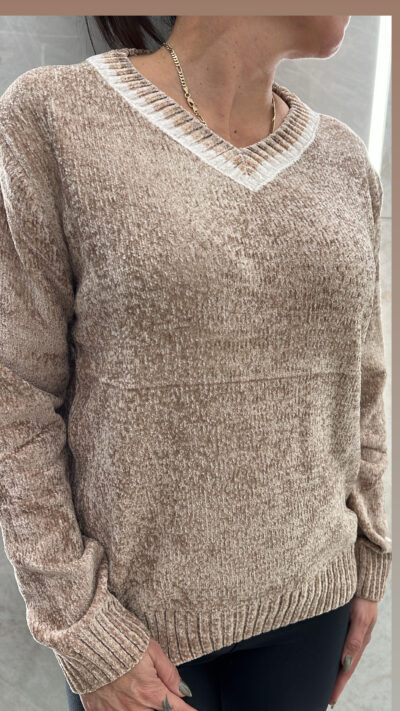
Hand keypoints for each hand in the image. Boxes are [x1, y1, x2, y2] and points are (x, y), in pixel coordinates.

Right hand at [80, 637, 196, 710]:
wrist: (86, 638)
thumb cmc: (120, 638)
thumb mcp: (152, 649)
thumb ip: (169, 673)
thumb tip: (182, 691)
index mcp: (148, 690)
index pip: (175, 709)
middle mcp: (132, 705)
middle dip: (162, 706)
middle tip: (161, 696)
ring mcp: (113, 709)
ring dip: (143, 709)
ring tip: (140, 694)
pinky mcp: (96, 708)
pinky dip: (120, 710)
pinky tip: (122, 701)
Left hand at [327, 597, 377, 706]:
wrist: (363, 581)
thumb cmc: (361, 599)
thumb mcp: (359, 620)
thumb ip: (353, 640)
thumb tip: (345, 662)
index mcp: (360, 642)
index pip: (347, 669)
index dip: (339, 684)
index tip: (330, 699)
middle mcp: (356, 639)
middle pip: (345, 666)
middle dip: (336, 682)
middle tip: (326, 698)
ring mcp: (351, 632)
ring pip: (341, 656)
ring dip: (334, 670)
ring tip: (325, 683)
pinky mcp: (346, 625)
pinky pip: (339, 645)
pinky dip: (334, 656)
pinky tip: (327, 658)